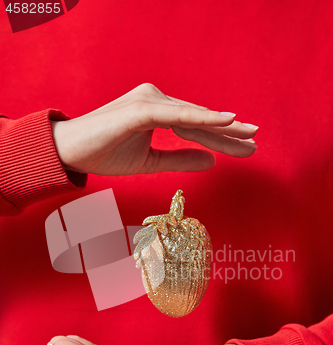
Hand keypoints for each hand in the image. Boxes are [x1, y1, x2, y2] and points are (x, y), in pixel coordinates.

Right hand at [51, 83, 257, 176]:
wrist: (69, 152)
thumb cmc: (105, 153)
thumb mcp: (151, 162)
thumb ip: (180, 158)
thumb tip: (212, 160)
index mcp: (158, 111)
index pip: (196, 127)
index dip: (221, 139)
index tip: (245, 149)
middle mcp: (156, 100)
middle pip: (200, 120)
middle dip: (228, 134)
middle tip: (255, 144)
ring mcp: (148, 101)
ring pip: (193, 117)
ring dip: (221, 128)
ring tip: (249, 137)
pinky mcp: (140, 109)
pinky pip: (176, 115)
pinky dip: (201, 118)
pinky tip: (225, 120)